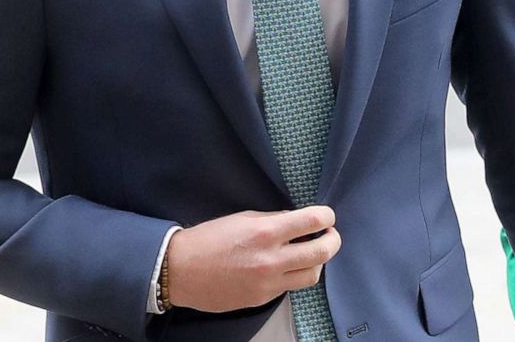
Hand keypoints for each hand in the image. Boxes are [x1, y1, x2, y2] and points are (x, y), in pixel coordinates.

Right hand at [166, 206, 341, 312]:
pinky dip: (294, 274)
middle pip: (323, 252)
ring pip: (313, 275)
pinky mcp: (262, 298)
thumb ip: (274, 219)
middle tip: (330, 234)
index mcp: (266, 233)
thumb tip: (297, 221)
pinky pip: (290, 287)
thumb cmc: (209, 239)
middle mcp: (271, 260)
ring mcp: (268, 283)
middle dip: (333, 240)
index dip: (327, 216)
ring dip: (317, 262)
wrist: (180, 271)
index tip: (327, 216)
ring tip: (309, 252)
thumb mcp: (243, 218)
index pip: (313, 221)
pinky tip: (285, 266)